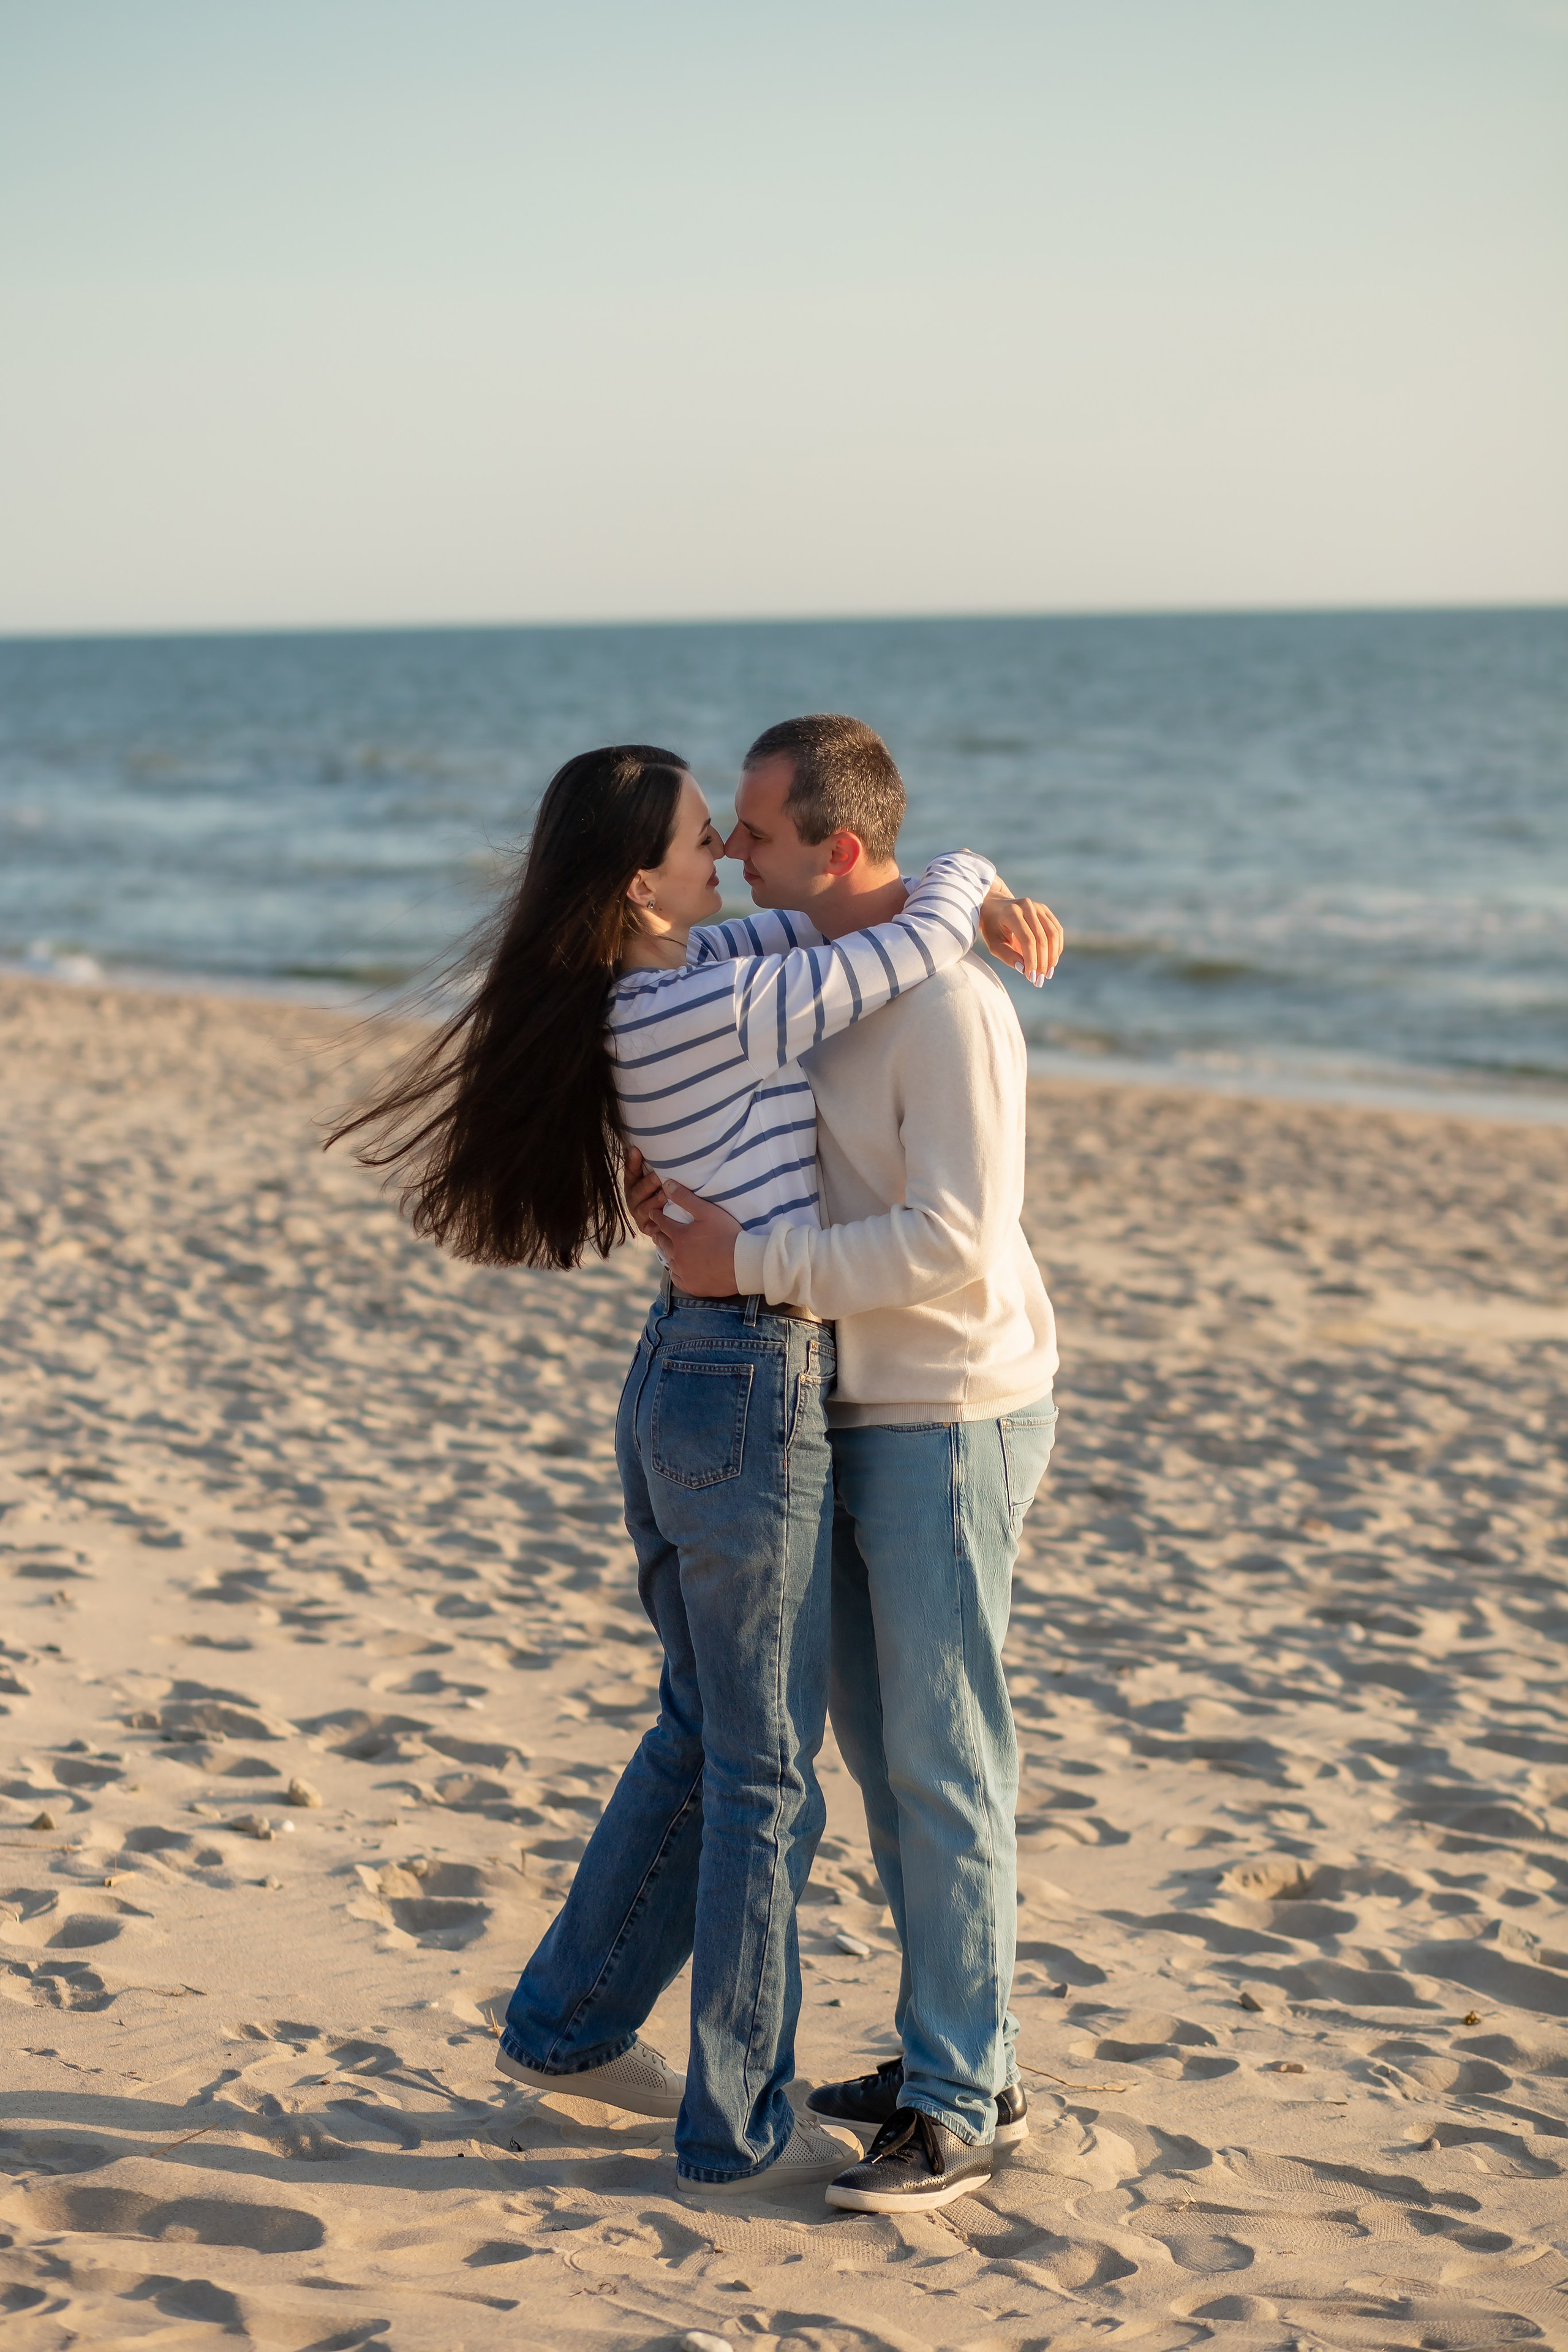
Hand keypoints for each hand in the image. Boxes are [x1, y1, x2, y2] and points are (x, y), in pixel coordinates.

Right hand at [623, 1145, 668, 1236]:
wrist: (663, 1220)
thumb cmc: (660, 1190)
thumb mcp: (654, 1176)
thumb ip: (650, 1162)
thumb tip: (643, 1139)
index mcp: (632, 1184)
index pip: (631, 1171)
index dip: (633, 1161)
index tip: (637, 1149)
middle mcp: (632, 1198)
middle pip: (639, 1190)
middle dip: (649, 1183)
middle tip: (659, 1176)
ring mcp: (638, 1214)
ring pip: (646, 1208)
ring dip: (655, 1201)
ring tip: (665, 1195)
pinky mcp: (647, 1228)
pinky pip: (653, 1226)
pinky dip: (659, 1223)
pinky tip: (666, 1219)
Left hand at [643, 1180, 743, 1295]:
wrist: (742, 1265)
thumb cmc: (727, 1235)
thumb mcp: (707, 1211)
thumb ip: (686, 1198)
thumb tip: (666, 1184)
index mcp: (679, 1236)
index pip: (662, 1223)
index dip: (657, 1216)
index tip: (652, 1213)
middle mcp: (677, 1255)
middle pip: (663, 1242)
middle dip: (659, 1234)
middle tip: (656, 1232)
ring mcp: (683, 1272)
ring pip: (670, 1261)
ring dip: (667, 1253)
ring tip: (666, 1249)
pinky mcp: (691, 1285)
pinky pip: (678, 1278)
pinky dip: (676, 1273)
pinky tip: (678, 1271)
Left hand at [978, 887, 1062, 985]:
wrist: (995, 906)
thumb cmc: (992, 927)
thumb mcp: (993, 943)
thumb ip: (1007, 956)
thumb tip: (1024, 969)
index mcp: (1011, 913)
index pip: (1028, 940)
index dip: (1032, 960)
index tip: (1031, 978)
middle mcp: (1027, 906)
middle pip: (1042, 938)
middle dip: (1043, 962)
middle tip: (1040, 980)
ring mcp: (1038, 906)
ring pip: (1053, 934)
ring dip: (1053, 956)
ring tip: (1047, 973)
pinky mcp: (1045, 910)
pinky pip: (1057, 930)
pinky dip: (1057, 947)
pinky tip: (1051, 961)